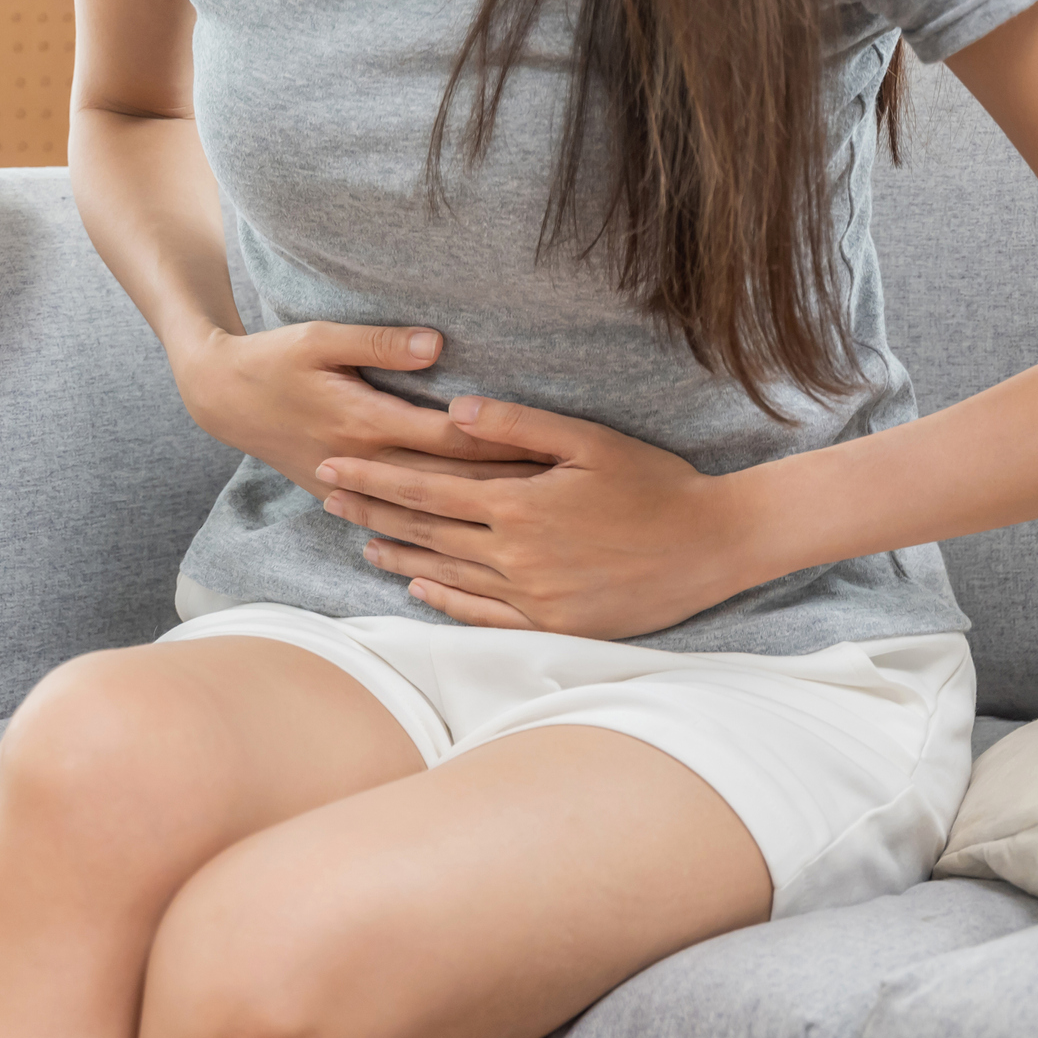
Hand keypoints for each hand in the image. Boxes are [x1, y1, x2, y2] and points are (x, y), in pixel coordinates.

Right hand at [171, 321, 542, 500]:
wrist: (221, 399)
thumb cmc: (275, 359)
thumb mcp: (320, 337)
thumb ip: (380, 344)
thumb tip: (436, 345)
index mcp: (367, 421)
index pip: (450, 440)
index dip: (501, 446)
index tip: (551, 453)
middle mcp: (365, 461)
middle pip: (450, 481)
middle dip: (506, 489)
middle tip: (564, 499)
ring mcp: (355, 486)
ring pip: (430, 506)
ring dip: (480, 513)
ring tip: (535, 522)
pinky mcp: (346, 497)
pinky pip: (403, 517)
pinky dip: (440, 527)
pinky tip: (477, 541)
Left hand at [314, 397, 772, 638]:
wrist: (712, 546)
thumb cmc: (657, 484)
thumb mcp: (589, 440)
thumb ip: (517, 426)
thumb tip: (450, 413)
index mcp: (519, 505)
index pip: (426, 489)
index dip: (375, 477)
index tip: (333, 465)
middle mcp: (516, 555)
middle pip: (425, 531)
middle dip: (371, 511)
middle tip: (325, 498)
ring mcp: (532, 595)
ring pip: (447, 573)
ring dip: (398, 555)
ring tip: (360, 542)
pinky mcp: (553, 624)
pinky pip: (483, 613)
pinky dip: (445, 599)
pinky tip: (419, 586)